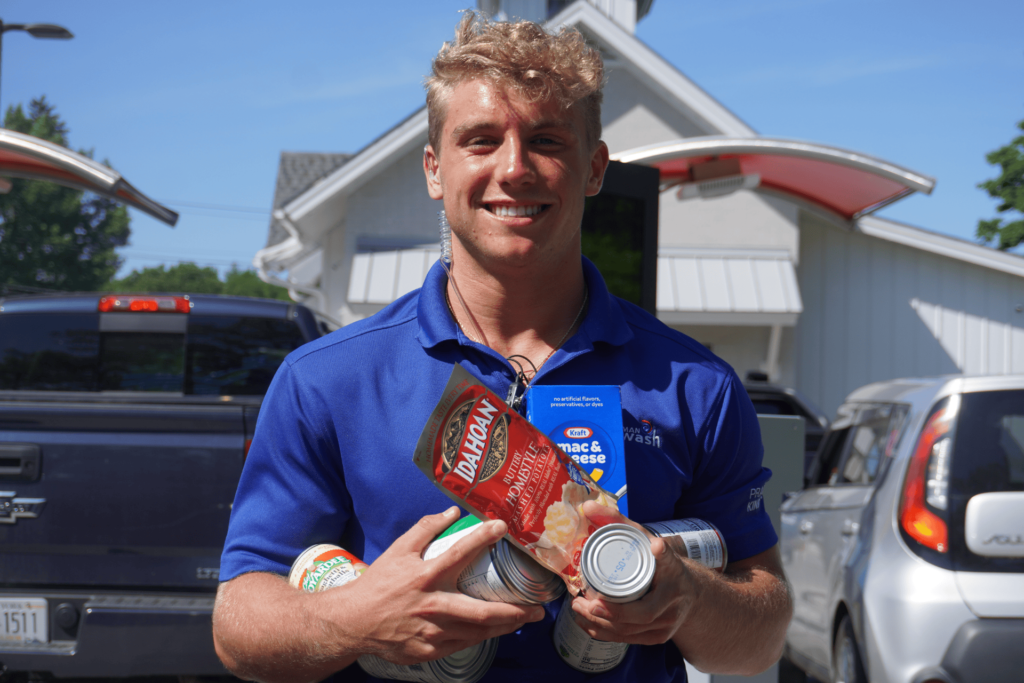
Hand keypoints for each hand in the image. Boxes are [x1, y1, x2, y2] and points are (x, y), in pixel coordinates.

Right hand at [326, 507, 544, 664]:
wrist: (353, 622)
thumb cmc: (378, 584)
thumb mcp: (398, 550)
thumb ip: (425, 529)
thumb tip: (452, 512)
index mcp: (425, 576)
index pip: (459, 552)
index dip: (482, 537)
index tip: (502, 527)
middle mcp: (432, 606)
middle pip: (482, 612)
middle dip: (514, 611)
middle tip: (537, 608)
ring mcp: (432, 633)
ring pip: (477, 633)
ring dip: (505, 626)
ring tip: (525, 619)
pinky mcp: (429, 651)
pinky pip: (463, 644)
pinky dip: (482, 637)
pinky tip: (495, 630)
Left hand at [569, 501, 704, 645]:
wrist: (686, 591)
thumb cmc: (658, 563)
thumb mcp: (643, 539)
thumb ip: (616, 521)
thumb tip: (586, 506)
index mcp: (674, 569)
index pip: (670, 561)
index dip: (663, 555)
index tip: (657, 546)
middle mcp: (674, 599)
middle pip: (643, 612)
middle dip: (610, 611)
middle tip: (583, 600)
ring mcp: (667, 623)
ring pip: (631, 630)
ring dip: (600, 623)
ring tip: (578, 607)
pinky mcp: (657, 637)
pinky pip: (629, 640)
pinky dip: (604, 633)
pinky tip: (586, 622)